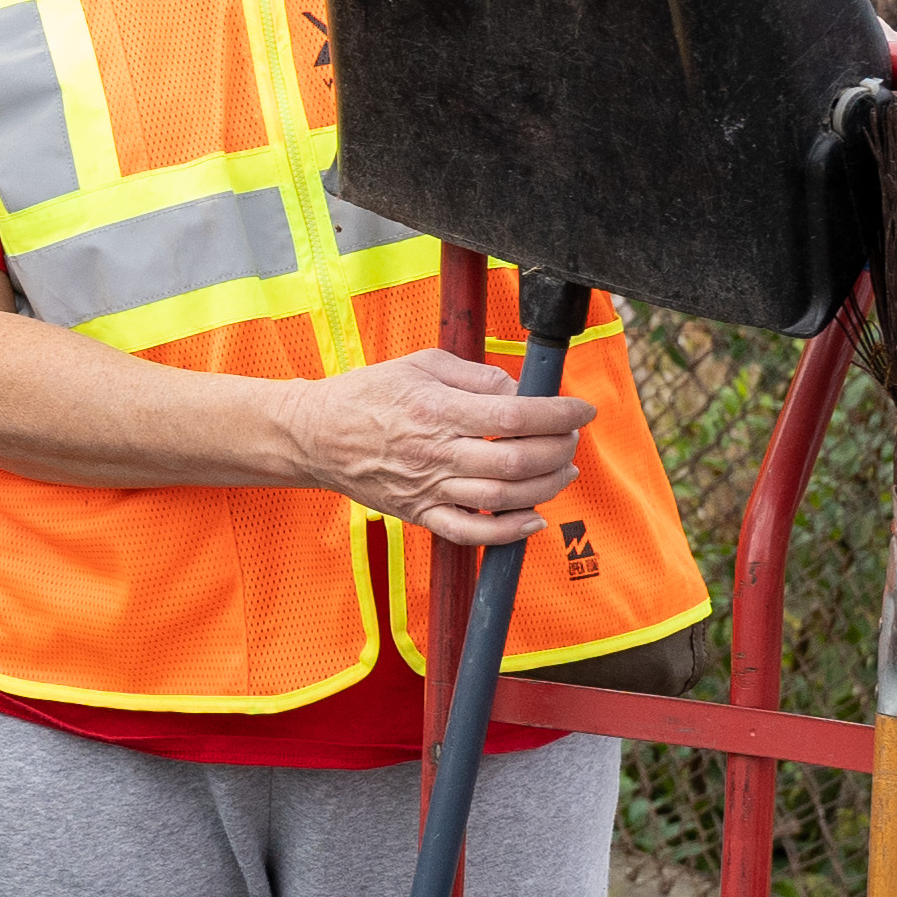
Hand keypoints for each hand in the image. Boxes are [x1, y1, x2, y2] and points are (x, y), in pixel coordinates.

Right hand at [278, 350, 594, 548]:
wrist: (314, 434)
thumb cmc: (367, 393)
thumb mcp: (422, 363)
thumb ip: (476, 376)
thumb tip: (521, 391)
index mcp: (438, 410)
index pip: (514, 416)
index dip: (558, 414)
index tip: (582, 409)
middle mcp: (436, 453)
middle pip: (515, 461)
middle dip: (558, 450)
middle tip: (571, 438)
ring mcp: (427, 488)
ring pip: (501, 500)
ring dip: (544, 488)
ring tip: (561, 471)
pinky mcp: (418, 513)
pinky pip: (470, 532)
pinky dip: (507, 533)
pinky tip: (532, 519)